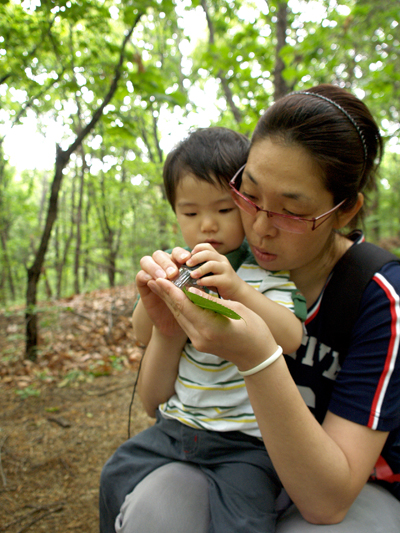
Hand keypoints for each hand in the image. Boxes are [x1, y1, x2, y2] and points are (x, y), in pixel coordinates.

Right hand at [135, 248, 190, 337]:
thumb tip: (204, 277)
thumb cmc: (189, 307)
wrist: (174, 325)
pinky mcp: (142, 284)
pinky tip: (151, 281)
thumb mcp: (195, 295)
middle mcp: (163, 267)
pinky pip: (140, 275)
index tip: (187, 260)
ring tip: (162, 277)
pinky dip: (145, 276)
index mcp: (177, 265)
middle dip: (167, 262)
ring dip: (154, 267)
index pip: (177, 253)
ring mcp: (151, 274)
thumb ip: (197, 285)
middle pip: (160, 255)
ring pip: (147, 261)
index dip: (181, 254)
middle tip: (173, 273)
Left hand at [147, 278, 278, 370]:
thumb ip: (211, 301)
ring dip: (169, 302)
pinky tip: (173, 299)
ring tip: (158, 287)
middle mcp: (201, 337)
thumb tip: (192, 291)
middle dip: (165, 295)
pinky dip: (179, 310)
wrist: (257, 356)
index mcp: (211, 327)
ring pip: (180, 318)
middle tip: (153, 278)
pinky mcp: (199, 343)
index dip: (171, 291)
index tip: (160, 278)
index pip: (185, 306)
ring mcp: (199, 342)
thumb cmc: (254, 329)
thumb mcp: (235, 309)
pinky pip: (186, 323)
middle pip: (178, 312)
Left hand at [186, 243, 244, 299]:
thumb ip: (202, 266)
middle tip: (187, 264)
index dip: (197, 248)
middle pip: (208, 254)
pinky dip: (205, 281)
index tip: (189, 256)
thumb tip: (185, 266)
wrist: (237, 290)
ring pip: (212, 265)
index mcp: (217, 257)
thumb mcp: (212, 271)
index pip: (207, 247)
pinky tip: (199, 283)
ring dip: (200, 269)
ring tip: (192, 275)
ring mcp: (225, 270)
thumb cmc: (220, 281)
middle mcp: (222, 261)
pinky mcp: (227, 280)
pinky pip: (215, 279)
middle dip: (196, 258)